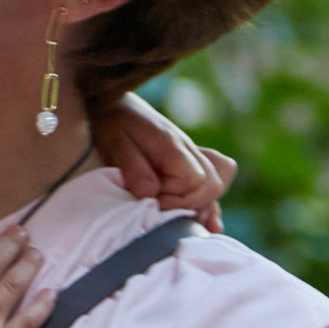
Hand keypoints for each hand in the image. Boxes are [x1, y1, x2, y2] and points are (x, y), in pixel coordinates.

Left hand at [91, 93, 236, 231]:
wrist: (113, 103)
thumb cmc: (112, 123)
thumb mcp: (116, 144)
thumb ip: (134, 168)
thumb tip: (151, 194)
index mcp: (175, 147)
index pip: (195, 183)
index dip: (175, 200)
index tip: (152, 203)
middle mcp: (189, 151)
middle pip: (212, 186)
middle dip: (190, 205)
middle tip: (160, 208)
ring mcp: (192, 157)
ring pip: (215, 185)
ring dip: (203, 206)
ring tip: (189, 224)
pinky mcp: (187, 163)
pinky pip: (210, 182)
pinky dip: (209, 202)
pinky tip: (208, 224)